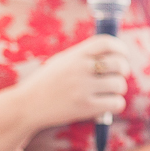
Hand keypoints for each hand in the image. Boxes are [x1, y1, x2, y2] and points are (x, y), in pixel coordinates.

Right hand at [14, 35, 130, 131]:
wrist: (26, 106)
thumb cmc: (46, 84)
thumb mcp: (62, 62)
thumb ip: (84, 56)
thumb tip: (115, 52)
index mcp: (75, 55)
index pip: (106, 42)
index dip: (120, 47)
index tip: (123, 54)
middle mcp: (80, 69)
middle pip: (118, 64)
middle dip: (123, 70)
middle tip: (118, 76)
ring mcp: (82, 88)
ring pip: (119, 84)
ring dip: (119, 89)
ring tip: (110, 92)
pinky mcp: (85, 107)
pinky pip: (115, 103)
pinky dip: (116, 104)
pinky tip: (108, 104)